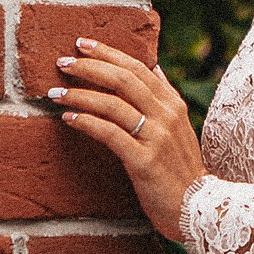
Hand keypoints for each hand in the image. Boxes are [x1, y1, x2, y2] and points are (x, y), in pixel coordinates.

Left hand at [51, 38, 203, 239]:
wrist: (198, 208)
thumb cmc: (181, 169)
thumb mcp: (179, 126)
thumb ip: (164, 96)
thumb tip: (154, 66)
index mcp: (173, 104)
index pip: (138, 67)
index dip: (108, 53)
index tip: (82, 44)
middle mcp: (167, 116)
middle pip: (123, 79)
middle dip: (90, 67)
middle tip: (62, 62)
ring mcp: (156, 138)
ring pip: (113, 104)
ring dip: (80, 95)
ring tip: (55, 92)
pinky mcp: (144, 161)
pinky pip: (109, 134)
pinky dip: (86, 122)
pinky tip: (68, 118)